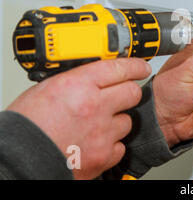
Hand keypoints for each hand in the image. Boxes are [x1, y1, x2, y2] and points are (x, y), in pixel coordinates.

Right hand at [7, 58, 150, 179]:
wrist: (18, 161)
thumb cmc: (26, 127)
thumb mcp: (46, 89)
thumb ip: (74, 81)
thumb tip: (92, 76)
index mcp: (78, 85)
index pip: (119, 67)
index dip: (135, 65)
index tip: (141, 67)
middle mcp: (94, 107)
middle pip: (132, 92)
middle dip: (128, 92)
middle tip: (119, 95)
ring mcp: (101, 133)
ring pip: (127, 121)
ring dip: (116, 121)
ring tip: (97, 125)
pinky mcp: (103, 156)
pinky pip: (120, 146)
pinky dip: (111, 144)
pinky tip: (96, 142)